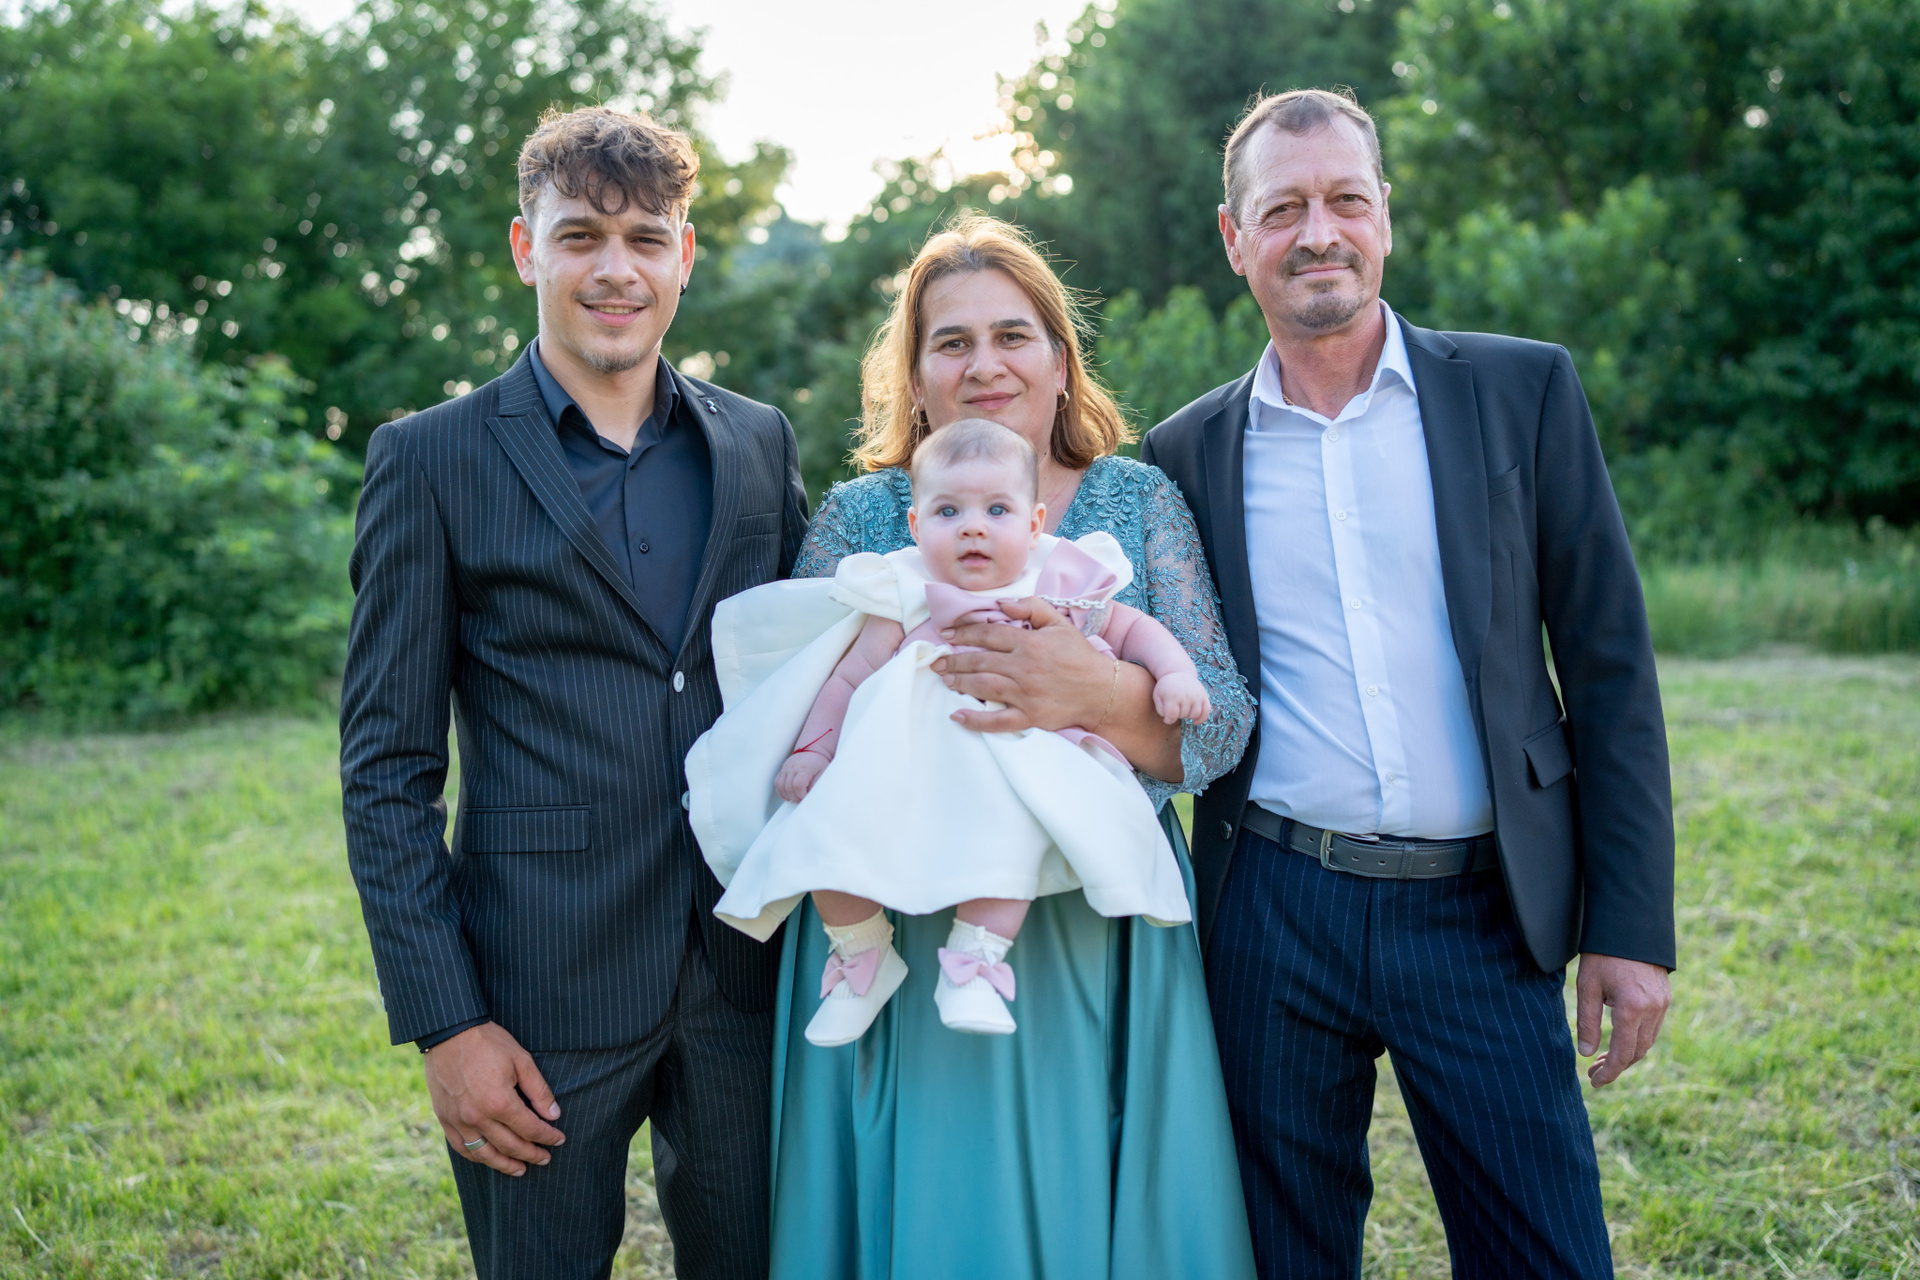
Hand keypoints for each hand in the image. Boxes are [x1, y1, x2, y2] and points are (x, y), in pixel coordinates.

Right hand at [423, 1022, 564, 1175]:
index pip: (530, 1129)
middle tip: (545, 1159)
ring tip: (520, 1169)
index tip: (559, 1140)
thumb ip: (539, 1091)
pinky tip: (488, 1158)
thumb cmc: (488, 1043)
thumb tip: (553, 1115)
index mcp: (500, 1102)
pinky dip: (477, 1157)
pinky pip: (462, 1147)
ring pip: (485, 1154)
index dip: (547, 1137)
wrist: (449, 1032)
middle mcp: (478, 1117)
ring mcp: (458, 1120)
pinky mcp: (445, 1118)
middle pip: (510, 1146)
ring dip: (505, 1164)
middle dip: (531, 1154)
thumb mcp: (521, 1060)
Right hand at [775, 750, 828, 803]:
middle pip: (788, 787)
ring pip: (780, 786)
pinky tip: (788, 795)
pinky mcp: (782, 770)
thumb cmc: (819, 763)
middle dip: (795, 797)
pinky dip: (781, 791)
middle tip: (802, 800)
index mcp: (804, 768)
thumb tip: (810, 795)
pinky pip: (777, 783)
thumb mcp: (823, 773)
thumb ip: (816, 784)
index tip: (806, 797)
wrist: (812, 750)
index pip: (798, 785)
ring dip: (787, 795)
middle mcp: (792, 767)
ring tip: (796, 798)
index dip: (801, 794)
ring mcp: (786, 768)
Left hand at [933, 596, 1109, 733]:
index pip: (988, 635)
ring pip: (983, 687)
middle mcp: (1024, 668)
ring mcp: (1025, 694)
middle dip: (954, 661)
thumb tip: (1001, 604)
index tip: (947, 636)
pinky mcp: (1030, 716)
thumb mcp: (1059, 623)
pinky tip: (957, 716)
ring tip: (945, 679)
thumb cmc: (1079, 656)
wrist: (1101, 690)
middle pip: (980, 661)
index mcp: (1030, 643)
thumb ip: (1031, 607)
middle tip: (937, 661)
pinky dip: (975, 721)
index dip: (964, 634)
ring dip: (960, 683)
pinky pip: (997, 721)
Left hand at [1151, 671, 1211, 724]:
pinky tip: (1195, 722)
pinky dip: (1202, 719)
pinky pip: (1206, 711)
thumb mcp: (1157, 695)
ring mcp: (1196, 695)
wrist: (1178, 672)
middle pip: (1183, 715)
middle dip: (1178, 715)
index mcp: (1172, 695)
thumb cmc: (1166, 687)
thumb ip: (1160, 709)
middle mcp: (1186, 695)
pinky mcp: (1204, 696)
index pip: (1172, 715)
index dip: (1168, 720)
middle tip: (1175, 707)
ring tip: (1182, 709)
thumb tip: (1168, 719)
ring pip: (1195, 714)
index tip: (1166, 718)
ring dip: (1188, 716)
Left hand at [1574, 953, 1670, 1086]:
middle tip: (1593, 1072)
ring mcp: (1663, 1004)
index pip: (1622, 1053)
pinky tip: (1619, 1039)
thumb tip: (1585, 1053)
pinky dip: (1637, 1039)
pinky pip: (1653, 1028)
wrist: (1630, 925)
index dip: (1609, 1072)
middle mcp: (1652, 1009)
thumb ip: (1587, 1021)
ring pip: (1647, 1042)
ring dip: (1627, 1054)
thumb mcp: (1587, 986)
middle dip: (1616, 1066)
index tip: (1595, 1082)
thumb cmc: (1603, 954)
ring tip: (1602, 1058)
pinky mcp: (1665, 997)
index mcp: (1631, 1008)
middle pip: (1637, 1052)